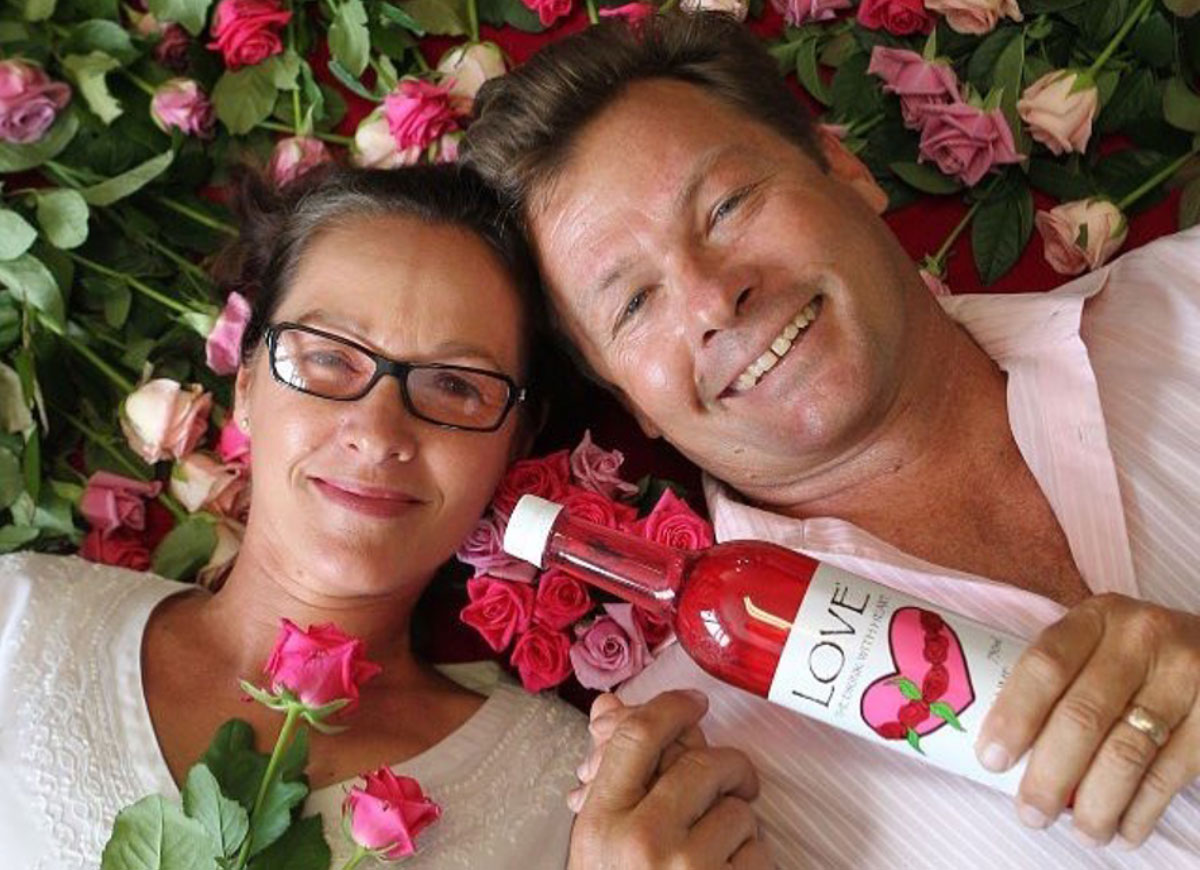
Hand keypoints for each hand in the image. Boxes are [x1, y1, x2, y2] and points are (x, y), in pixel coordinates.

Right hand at [567, 689, 771, 868]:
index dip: (671, 708)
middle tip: (734, 780)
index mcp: (601, 823)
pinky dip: (752, 864)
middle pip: (702, 763)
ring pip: (740, 811)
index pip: (637, 736)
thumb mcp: (599, 844)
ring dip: (740, 826)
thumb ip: (610, 777)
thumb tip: (610, 707)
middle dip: (728, 768)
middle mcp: (642, 841)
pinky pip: (760, 854)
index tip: (694, 704)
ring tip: (718, 852)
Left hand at [976, 593, 1199, 847]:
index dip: (1014, 715)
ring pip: (1127, 753)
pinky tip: (1124, 829)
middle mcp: (1140, 639)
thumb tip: (1005, 753)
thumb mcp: (1096, 643)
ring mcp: (1183, 676)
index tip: (991, 760)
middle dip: (1050, 775)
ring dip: (1097, 804)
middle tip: (1032, 812)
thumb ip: (1058, 681)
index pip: (1045, 665)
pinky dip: (1141, 810)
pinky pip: (1169, 774)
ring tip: (1083, 832)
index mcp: (1096, 618)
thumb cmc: (1133, 655)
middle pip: (1082, 716)